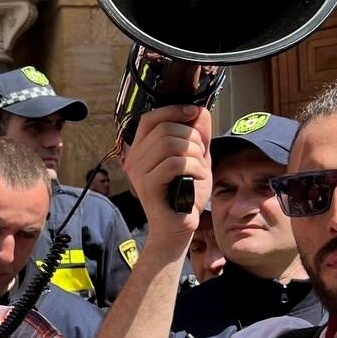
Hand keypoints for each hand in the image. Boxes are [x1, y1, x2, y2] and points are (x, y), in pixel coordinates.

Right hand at [124, 105, 211, 253]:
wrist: (178, 227)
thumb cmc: (186, 195)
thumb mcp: (196, 159)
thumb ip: (198, 136)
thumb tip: (200, 111)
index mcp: (142, 150)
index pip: (150, 118)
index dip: (173, 110)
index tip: (193, 113)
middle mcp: (134, 159)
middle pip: (164, 129)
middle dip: (191, 137)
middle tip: (201, 154)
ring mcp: (139, 173)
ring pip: (170, 144)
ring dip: (194, 153)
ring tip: (200, 167)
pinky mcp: (148, 186)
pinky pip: (174, 164)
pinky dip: (194, 167)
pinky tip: (199, 176)